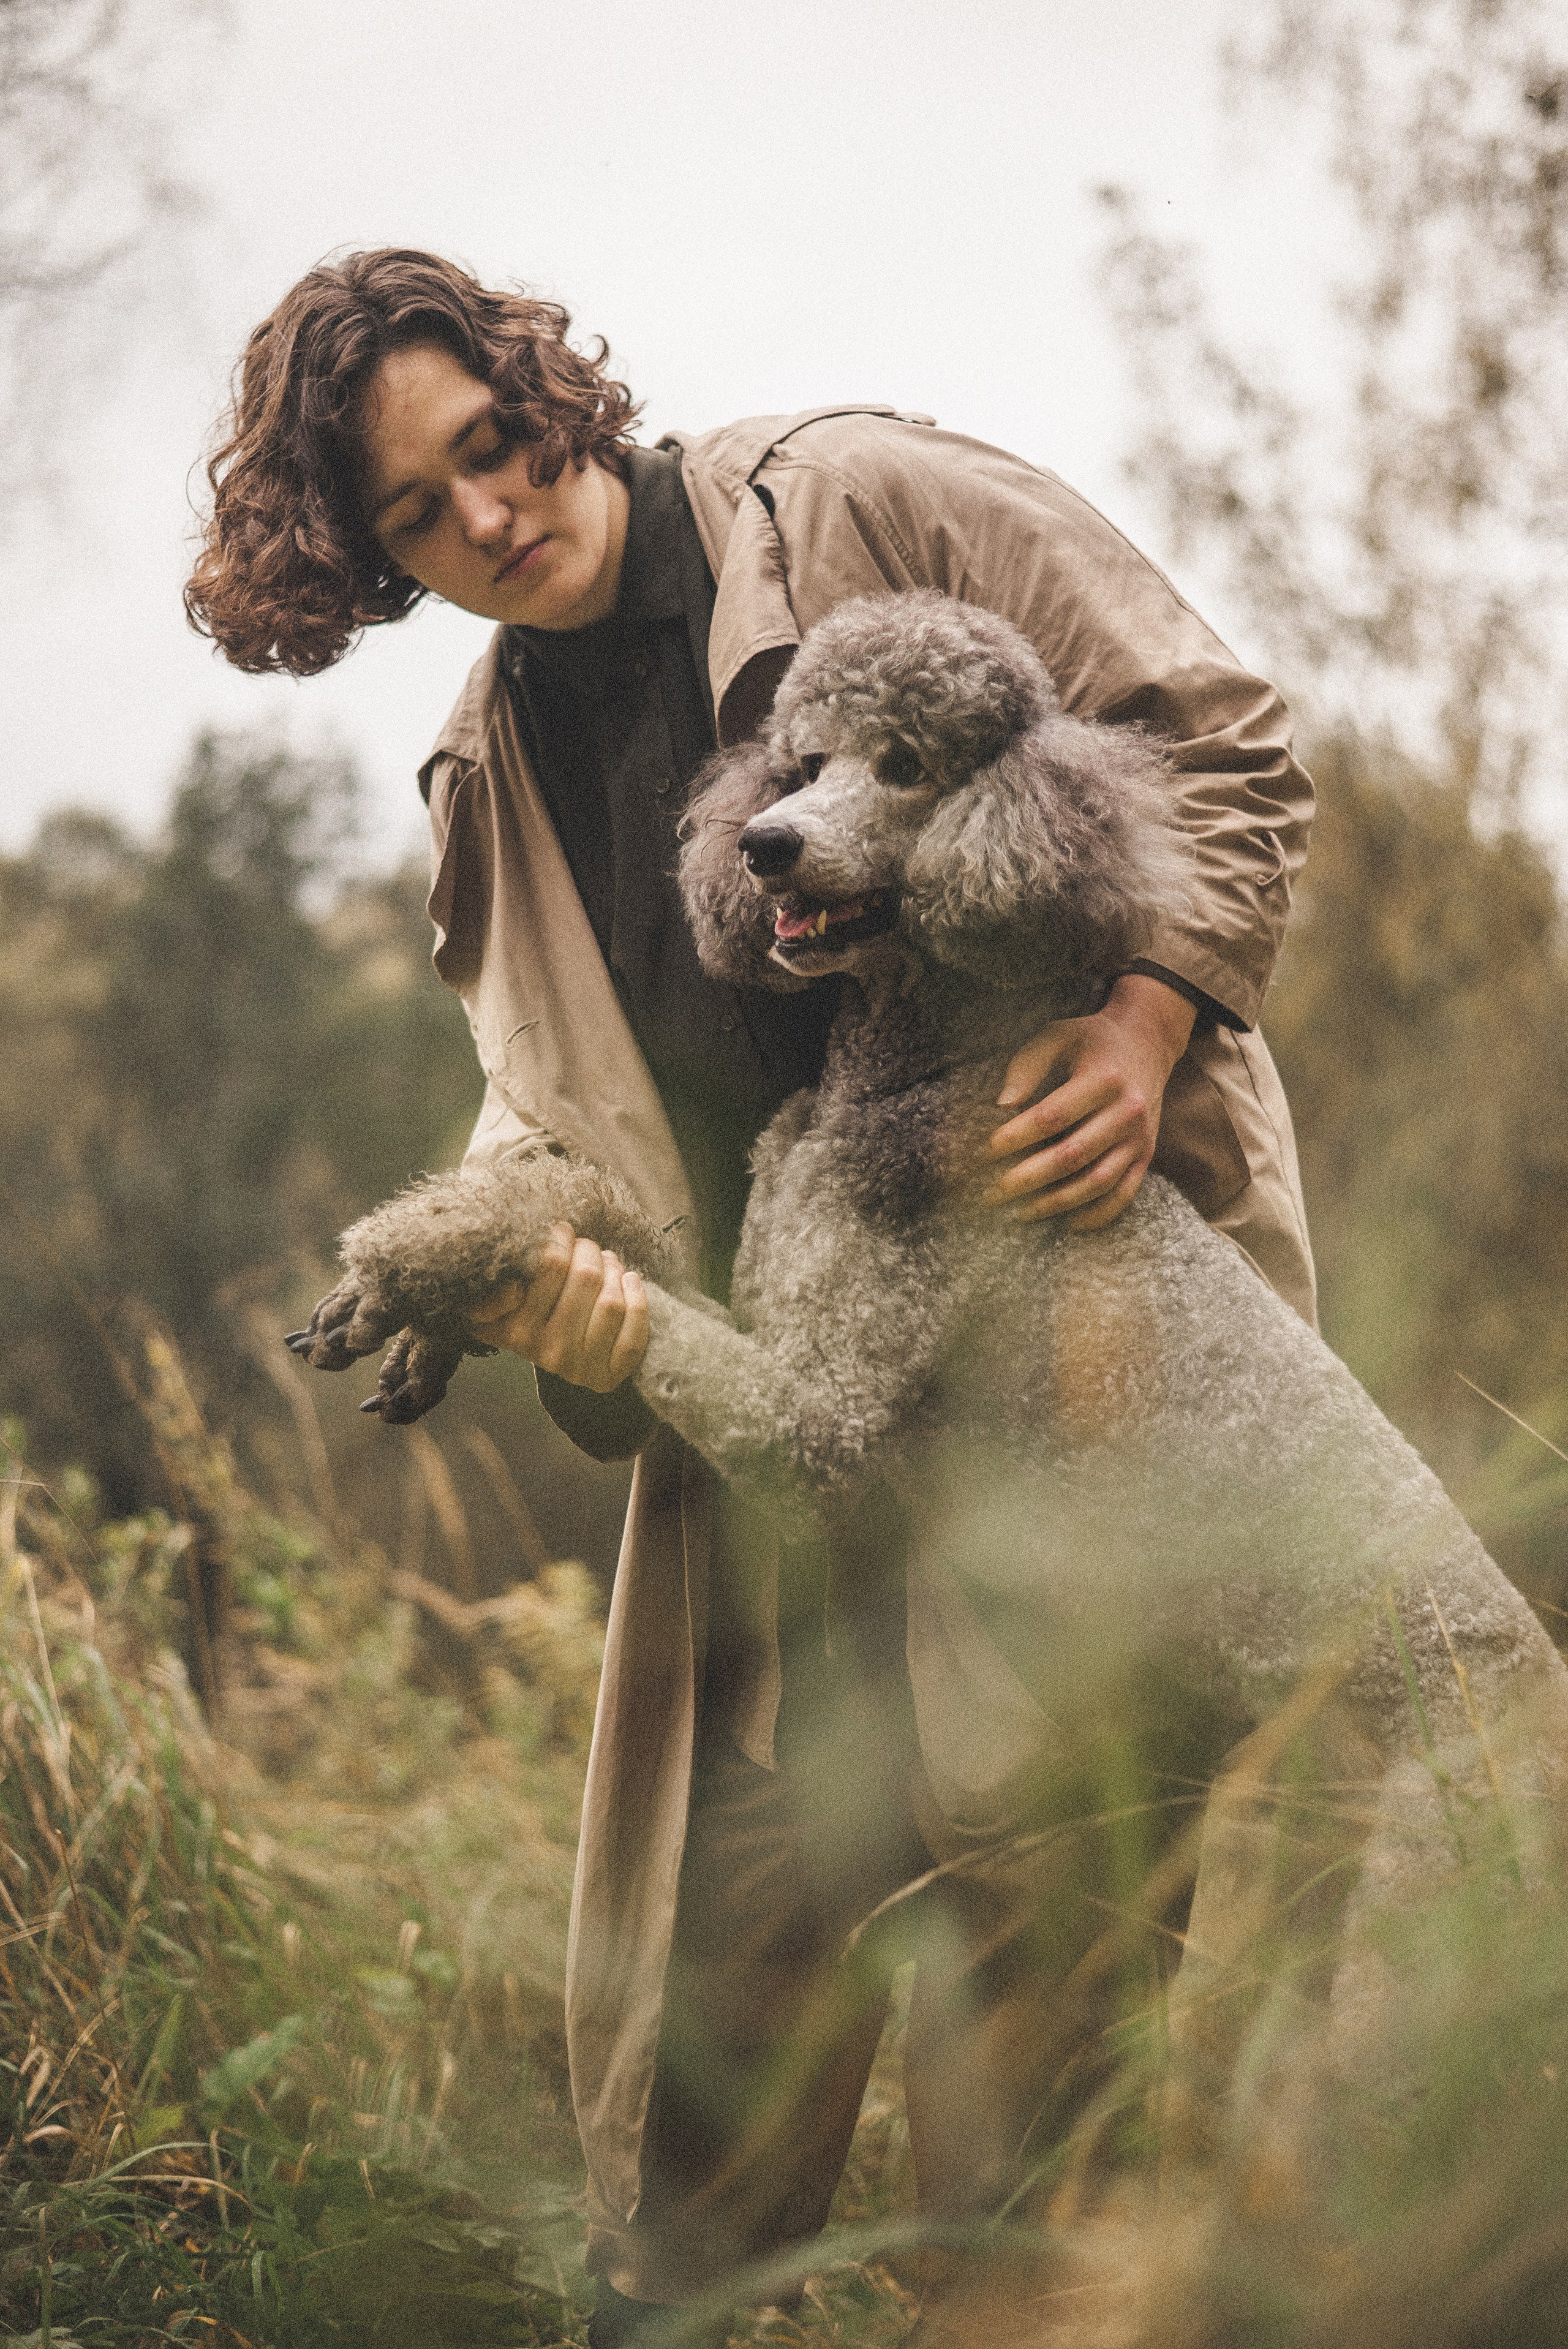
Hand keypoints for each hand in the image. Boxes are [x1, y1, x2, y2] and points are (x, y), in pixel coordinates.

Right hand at [469, 1223, 649, 1390]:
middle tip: (588, 1248)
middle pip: (586, 1277)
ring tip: (608, 1263)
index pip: (550, 1265)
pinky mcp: (608, 1377)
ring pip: (611, 1302)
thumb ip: (490, 1296)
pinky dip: (637, 1300)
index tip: (563, 1232)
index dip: (561, 1240)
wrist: (558, 1359)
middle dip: (590, 1252)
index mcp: (516, 1330)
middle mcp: (546, 1351)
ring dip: (615, 1271)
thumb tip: (512, 1289)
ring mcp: (579, 1368)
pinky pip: (633, 1334)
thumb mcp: (496, 1308)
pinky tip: (630, 1281)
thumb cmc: (531, 1317)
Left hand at [984, 973, 1195, 1230]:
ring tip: (1018, 1213)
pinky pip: (1124, 1194)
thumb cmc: (1089, 1041)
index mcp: (1102, 1078)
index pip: (1051, 1116)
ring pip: (1097, 1182)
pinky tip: (1068, 1223)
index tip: (984, 1153)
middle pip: (1072, 1155)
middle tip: (991, 1193)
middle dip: (1026, 1179)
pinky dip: (1097, 1215)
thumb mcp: (1057, 1035)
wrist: (1147, 1043)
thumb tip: (1002, 1105)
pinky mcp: (1146, 1154)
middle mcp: (1127, 1110)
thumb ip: (1027, 1065)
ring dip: (1055, 1203)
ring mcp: (1140, 1137)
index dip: (1015, 1138)